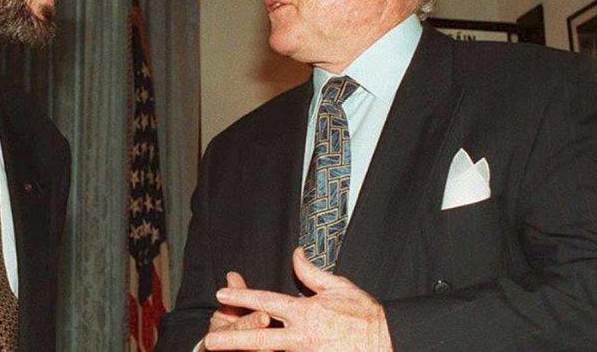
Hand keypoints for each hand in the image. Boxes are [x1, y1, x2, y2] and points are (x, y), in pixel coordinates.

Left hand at [203, 248, 392, 350]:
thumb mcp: (338, 287)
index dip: (242, 297)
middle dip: (232, 339)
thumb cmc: (364, 315)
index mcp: (305, 311)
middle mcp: (302, 335)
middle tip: (209, 341)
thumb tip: (295, 254)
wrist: (388, 342)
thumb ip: (311, 272)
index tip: (222, 294)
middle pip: (259, 337)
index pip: (266, 301)